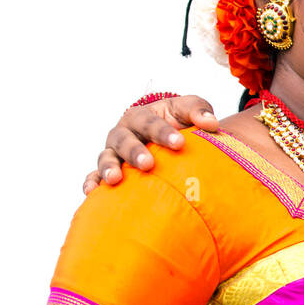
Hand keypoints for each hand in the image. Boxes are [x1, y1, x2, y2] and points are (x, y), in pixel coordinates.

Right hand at [83, 94, 219, 194]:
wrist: (166, 139)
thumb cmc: (178, 122)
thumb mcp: (188, 110)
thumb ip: (198, 111)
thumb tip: (211, 124)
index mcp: (142, 117)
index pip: (150, 122)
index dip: (163, 132)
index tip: (179, 143)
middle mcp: (123, 133)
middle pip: (123, 140)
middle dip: (135, 151)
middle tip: (148, 164)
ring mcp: (114, 153)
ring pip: (106, 158)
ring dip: (109, 168)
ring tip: (115, 179)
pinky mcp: (108, 171)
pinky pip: (94, 176)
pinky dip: (91, 183)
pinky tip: (92, 193)